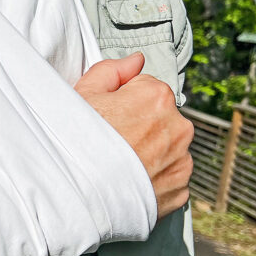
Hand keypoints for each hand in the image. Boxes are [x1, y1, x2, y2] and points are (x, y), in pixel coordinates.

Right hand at [74, 52, 193, 220]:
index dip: (123, 103)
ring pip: (168, 150)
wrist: (73, 195)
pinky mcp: (180, 190)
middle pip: (161, 120)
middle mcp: (178, 127)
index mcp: (157, 97)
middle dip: (142, 128)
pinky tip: (131, 183)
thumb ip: (112, 70)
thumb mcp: (82, 95)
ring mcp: (182, 161)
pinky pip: (171, 178)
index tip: (108, 119)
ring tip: (120, 167)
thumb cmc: (73, 142)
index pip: (146, 90)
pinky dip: (156, 180)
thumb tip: (137, 61)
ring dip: (151, 154)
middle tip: (112, 144)